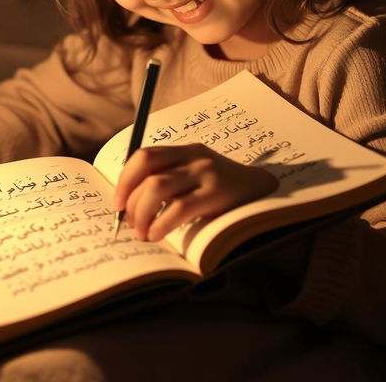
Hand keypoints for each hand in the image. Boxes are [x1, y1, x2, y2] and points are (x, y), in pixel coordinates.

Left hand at [113, 143, 277, 241]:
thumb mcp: (197, 176)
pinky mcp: (216, 194)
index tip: (118, 202)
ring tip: (141, 232)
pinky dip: (160, 224)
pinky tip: (156, 235)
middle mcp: (193, 157)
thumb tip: (131, 207)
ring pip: (157, 188)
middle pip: (147, 174)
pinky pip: (178, 209)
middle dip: (130, 202)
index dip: (125, 179)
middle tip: (129, 223)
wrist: (267, 191)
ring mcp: (205, 174)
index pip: (144, 156)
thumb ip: (171, 181)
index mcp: (185, 150)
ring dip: (141, 213)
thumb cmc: (224, 190)